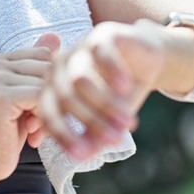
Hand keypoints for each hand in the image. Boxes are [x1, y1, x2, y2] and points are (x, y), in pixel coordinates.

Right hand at [0, 33, 60, 188]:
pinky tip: (33, 135)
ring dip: (51, 109)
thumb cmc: (6, 132)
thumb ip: (37, 68)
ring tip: (36, 130)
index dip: (52, 83)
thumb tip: (55, 36)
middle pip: (48, 68)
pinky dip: (45, 118)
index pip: (45, 56)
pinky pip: (41, 97)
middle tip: (42, 125)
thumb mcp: (25, 97)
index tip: (43, 108)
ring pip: (47, 82)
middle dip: (54, 97)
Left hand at [35, 20, 166, 161]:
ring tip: (127, 121)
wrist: (144, 59)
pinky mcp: (101, 34)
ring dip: (104, 103)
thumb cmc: (119, 92)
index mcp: (53, 87)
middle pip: (65, 98)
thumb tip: (81, 158)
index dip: (64, 136)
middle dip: (91, 122)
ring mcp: (79, 48)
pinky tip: (126, 87)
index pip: (49, 113)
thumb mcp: (108, 118)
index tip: (81, 156)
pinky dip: (113, 72)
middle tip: (114, 140)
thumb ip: (93, 135)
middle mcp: (60, 66)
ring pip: (81, 79)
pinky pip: (101, 54)